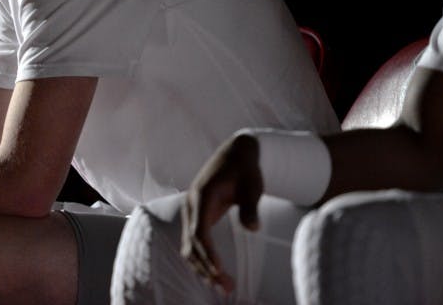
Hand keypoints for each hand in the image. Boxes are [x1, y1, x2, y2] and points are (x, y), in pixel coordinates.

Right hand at [181, 134, 262, 293]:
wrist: (235, 154)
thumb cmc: (245, 170)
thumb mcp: (252, 186)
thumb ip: (251, 207)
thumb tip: (253, 228)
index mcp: (201, 196)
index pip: (199, 231)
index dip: (208, 253)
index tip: (219, 271)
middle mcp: (191, 205)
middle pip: (191, 243)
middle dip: (206, 268)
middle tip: (227, 288)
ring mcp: (191, 212)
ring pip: (189, 246)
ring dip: (202, 267)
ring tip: (222, 286)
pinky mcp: (196, 216)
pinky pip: (193, 242)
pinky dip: (202, 259)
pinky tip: (215, 272)